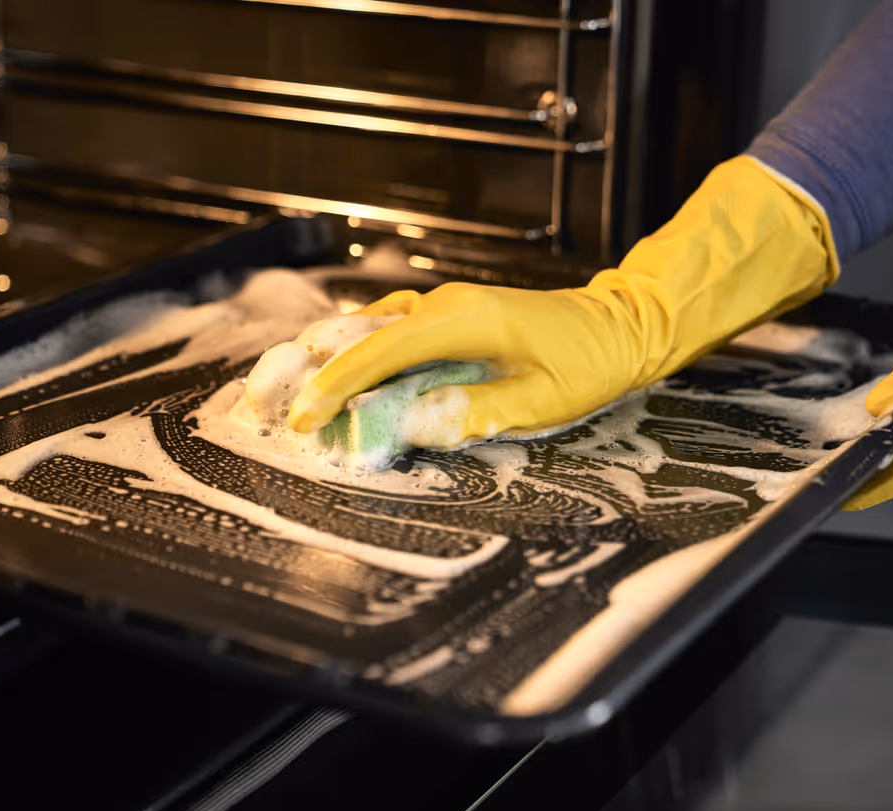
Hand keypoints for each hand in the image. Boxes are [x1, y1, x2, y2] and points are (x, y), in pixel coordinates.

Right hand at [288, 157, 838, 446]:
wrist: (624, 324)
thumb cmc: (590, 365)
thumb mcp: (541, 401)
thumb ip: (476, 412)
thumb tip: (413, 424)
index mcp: (463, 322)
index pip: (380, 352)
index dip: (335, 386)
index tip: (303, 419)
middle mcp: (445, 304)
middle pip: (360, 332)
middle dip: (310, 369)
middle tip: (269, 406)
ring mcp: (445, 305)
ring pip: (370, 327)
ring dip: (328, 358)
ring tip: (286, 390)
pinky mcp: (450, 314)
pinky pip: (390, 328)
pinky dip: (358, 350)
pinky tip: (337, 370)